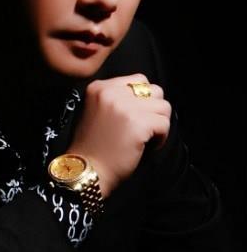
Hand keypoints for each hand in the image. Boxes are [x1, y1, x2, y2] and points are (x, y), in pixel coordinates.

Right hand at [67, 73, 171, 197]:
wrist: (86, 171)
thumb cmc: (91, 147)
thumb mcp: (95, 112)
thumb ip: (116, 100)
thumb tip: (146, 98)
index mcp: (99, 87)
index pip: (138, 80)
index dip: (143, 100)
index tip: (134, 118)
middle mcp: (111, 92)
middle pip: (154, 90)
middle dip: (153, 110)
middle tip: (143, 128)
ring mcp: (125, 106)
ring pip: (163, 107)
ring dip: (158, 124)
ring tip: (145, 138)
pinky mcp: (138, 122)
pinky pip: (164, 124)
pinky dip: (161, 138)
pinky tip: (146, 147)